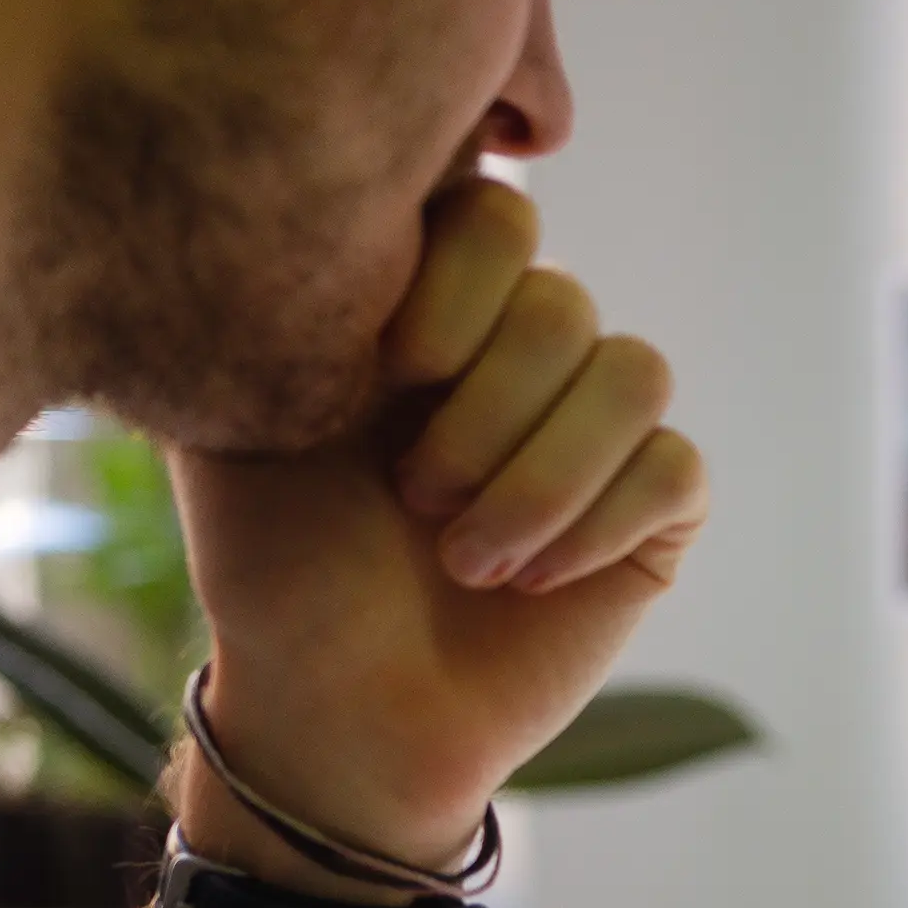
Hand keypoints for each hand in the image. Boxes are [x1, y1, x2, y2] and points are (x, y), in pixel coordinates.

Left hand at [168, 177, 707, 872]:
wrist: (335, 710)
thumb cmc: (274, 563)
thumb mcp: (236, 409)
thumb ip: (277, 293)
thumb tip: (333, 197)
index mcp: (428, 303)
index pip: (494, 211)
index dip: (461, 282)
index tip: (396, 368)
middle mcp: (520, 350)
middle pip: (563, 301)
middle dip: (484, 413)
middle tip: (412, 498)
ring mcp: (594, 427)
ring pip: (633, 374)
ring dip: (541, 477)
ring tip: (464, 557)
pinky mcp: (652, 511)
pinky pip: (672, 469)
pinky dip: (595, 527)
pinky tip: (528, 583)